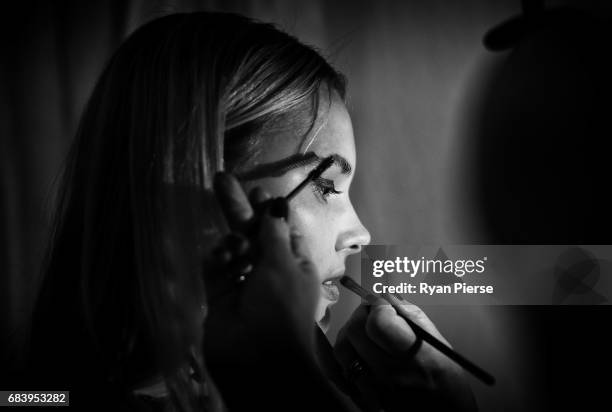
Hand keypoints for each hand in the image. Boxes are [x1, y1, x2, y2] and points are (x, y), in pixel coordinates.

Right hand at [204, 172, 319, 362]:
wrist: (258, 358)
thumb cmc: (281, 306)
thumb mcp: (284, 264)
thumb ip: (274, 233)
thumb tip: (277, 204)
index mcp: (295, 264)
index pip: (281, 230)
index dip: (269, 211)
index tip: (257, 192)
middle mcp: (270, 271)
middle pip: (252, 234)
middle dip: (239, 209)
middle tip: (222, 180)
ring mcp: (244, 283)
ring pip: (232, 250)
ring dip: (231, 241)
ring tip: (232, 247)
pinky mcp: (221, 295)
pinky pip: (216, 269)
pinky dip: (217, 260)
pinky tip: (221, 257)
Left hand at [334, 299, 476, 411]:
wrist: (444, 411)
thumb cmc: (444, 374)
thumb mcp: (434, 338)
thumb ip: (407, 313)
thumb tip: (384, 296)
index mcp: (414, 355)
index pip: (378, 323)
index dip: (378, 307)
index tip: (384, 306)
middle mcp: (391, 373)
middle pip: (355, 331)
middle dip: (361, 315)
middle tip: (371, 314)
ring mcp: (374, 387)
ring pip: (342, 349)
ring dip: (350, 334)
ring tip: (365, 333)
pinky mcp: (363, 396)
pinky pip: (340, 369)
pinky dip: (346, 355)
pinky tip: (360, 351)